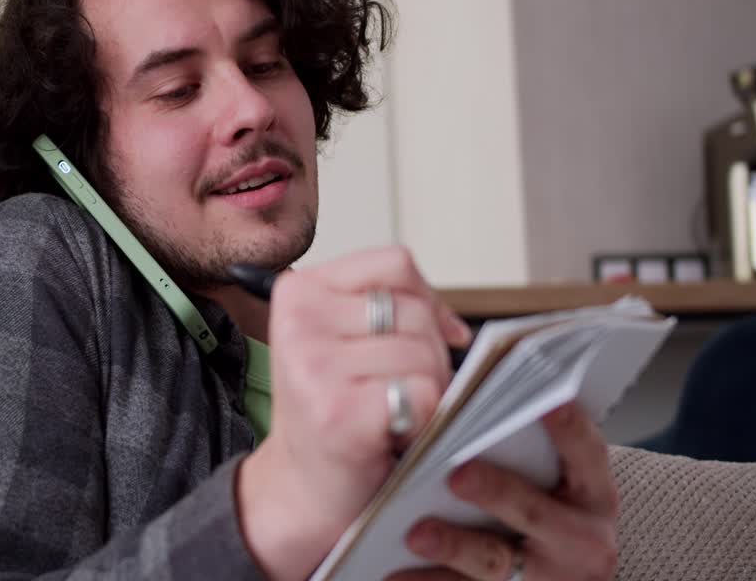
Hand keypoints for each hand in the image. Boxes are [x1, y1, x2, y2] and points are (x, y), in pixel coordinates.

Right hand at [236, 247, 472, 580]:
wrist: (300, 491)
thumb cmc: (331, 414)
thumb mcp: (341, 340)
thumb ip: (387, 309)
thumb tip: (457, 325)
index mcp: (298, 290)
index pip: (395, 263)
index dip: (427, 298)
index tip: (420, 338)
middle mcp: (300, 321)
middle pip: (414, 310)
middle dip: (428, 354)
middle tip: (395, 393)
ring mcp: (314, 366)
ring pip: (424, 352)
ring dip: (427, 390)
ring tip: (392, 414)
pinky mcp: (339, 411)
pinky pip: (423, 393)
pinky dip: (424, 418)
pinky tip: (392, 433)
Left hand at [389, 402, 617, 580]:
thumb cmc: (554, 521)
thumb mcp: (561, 488)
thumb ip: (529, 453)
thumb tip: (471, 409)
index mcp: (593, 496)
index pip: (585, 452)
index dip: (567, 425)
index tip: (544, 400)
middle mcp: (582, 541)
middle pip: (533, 512)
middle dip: (495, 491)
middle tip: (457, 475)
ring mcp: (550, 579)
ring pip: (496, 561)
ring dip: (454, 545)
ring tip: (416, 534)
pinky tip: (396, 573)